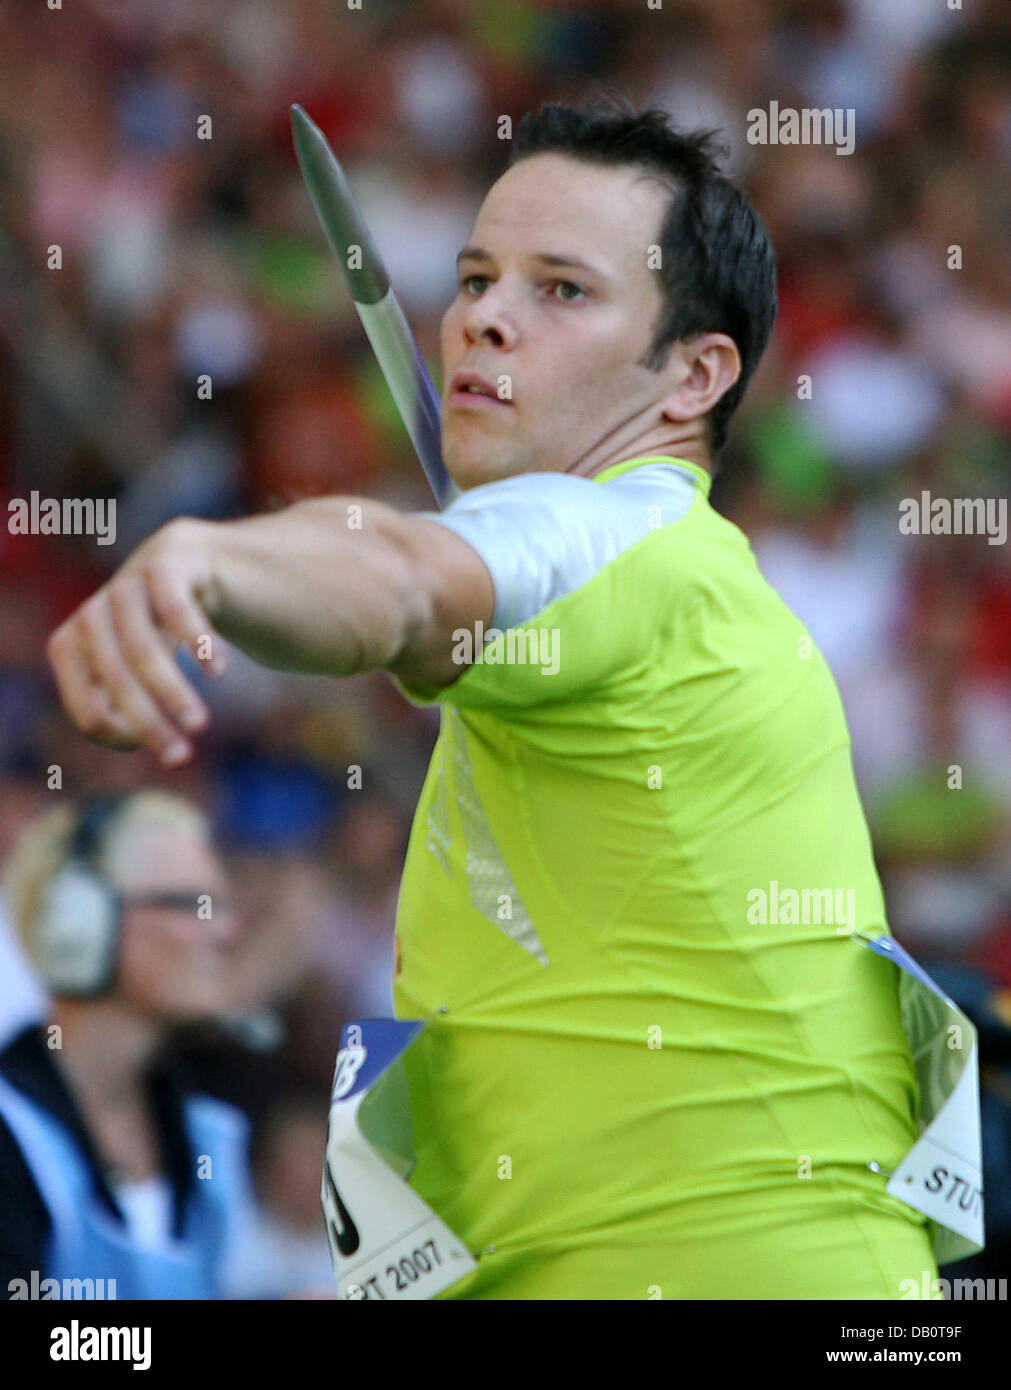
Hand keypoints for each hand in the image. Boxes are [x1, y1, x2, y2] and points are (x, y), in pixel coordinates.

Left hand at [47, 518, 228, 766]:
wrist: (215, 563)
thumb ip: (137, 703)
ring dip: (169, 691)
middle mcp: (97, 609)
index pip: (83, 702)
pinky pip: (172, 603)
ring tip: (200, 725)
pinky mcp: (170, 558)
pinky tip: (219, 671)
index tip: (159, 750)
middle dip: (146, 720)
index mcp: (79, 643)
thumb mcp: (151, 667)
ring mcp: (131, 580)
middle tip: (182, 758)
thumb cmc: (180, 629)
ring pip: (139, 644)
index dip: (115, 733)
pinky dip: (193, 640)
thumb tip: (147, 742)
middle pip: (112, 675)